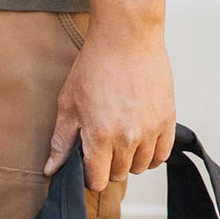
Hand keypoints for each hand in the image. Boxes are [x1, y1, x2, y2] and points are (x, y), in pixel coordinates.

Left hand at [45, 20, 176, 190]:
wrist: (126, 37)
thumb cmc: (94, 66)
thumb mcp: (68, 104)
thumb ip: (61, 142)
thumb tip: (52, 170)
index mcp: (100, 136)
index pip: (97, 181)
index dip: (89, 176)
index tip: (86, 163)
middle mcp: (128, 138)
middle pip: (118, 174)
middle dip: (107, 166)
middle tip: (101, 144)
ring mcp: (151, 129)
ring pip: (142, 166)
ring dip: (130, 160)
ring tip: (120, 138)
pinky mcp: (168, 119)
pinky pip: (163, 153)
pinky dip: (152, 153)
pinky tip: (140, 140)